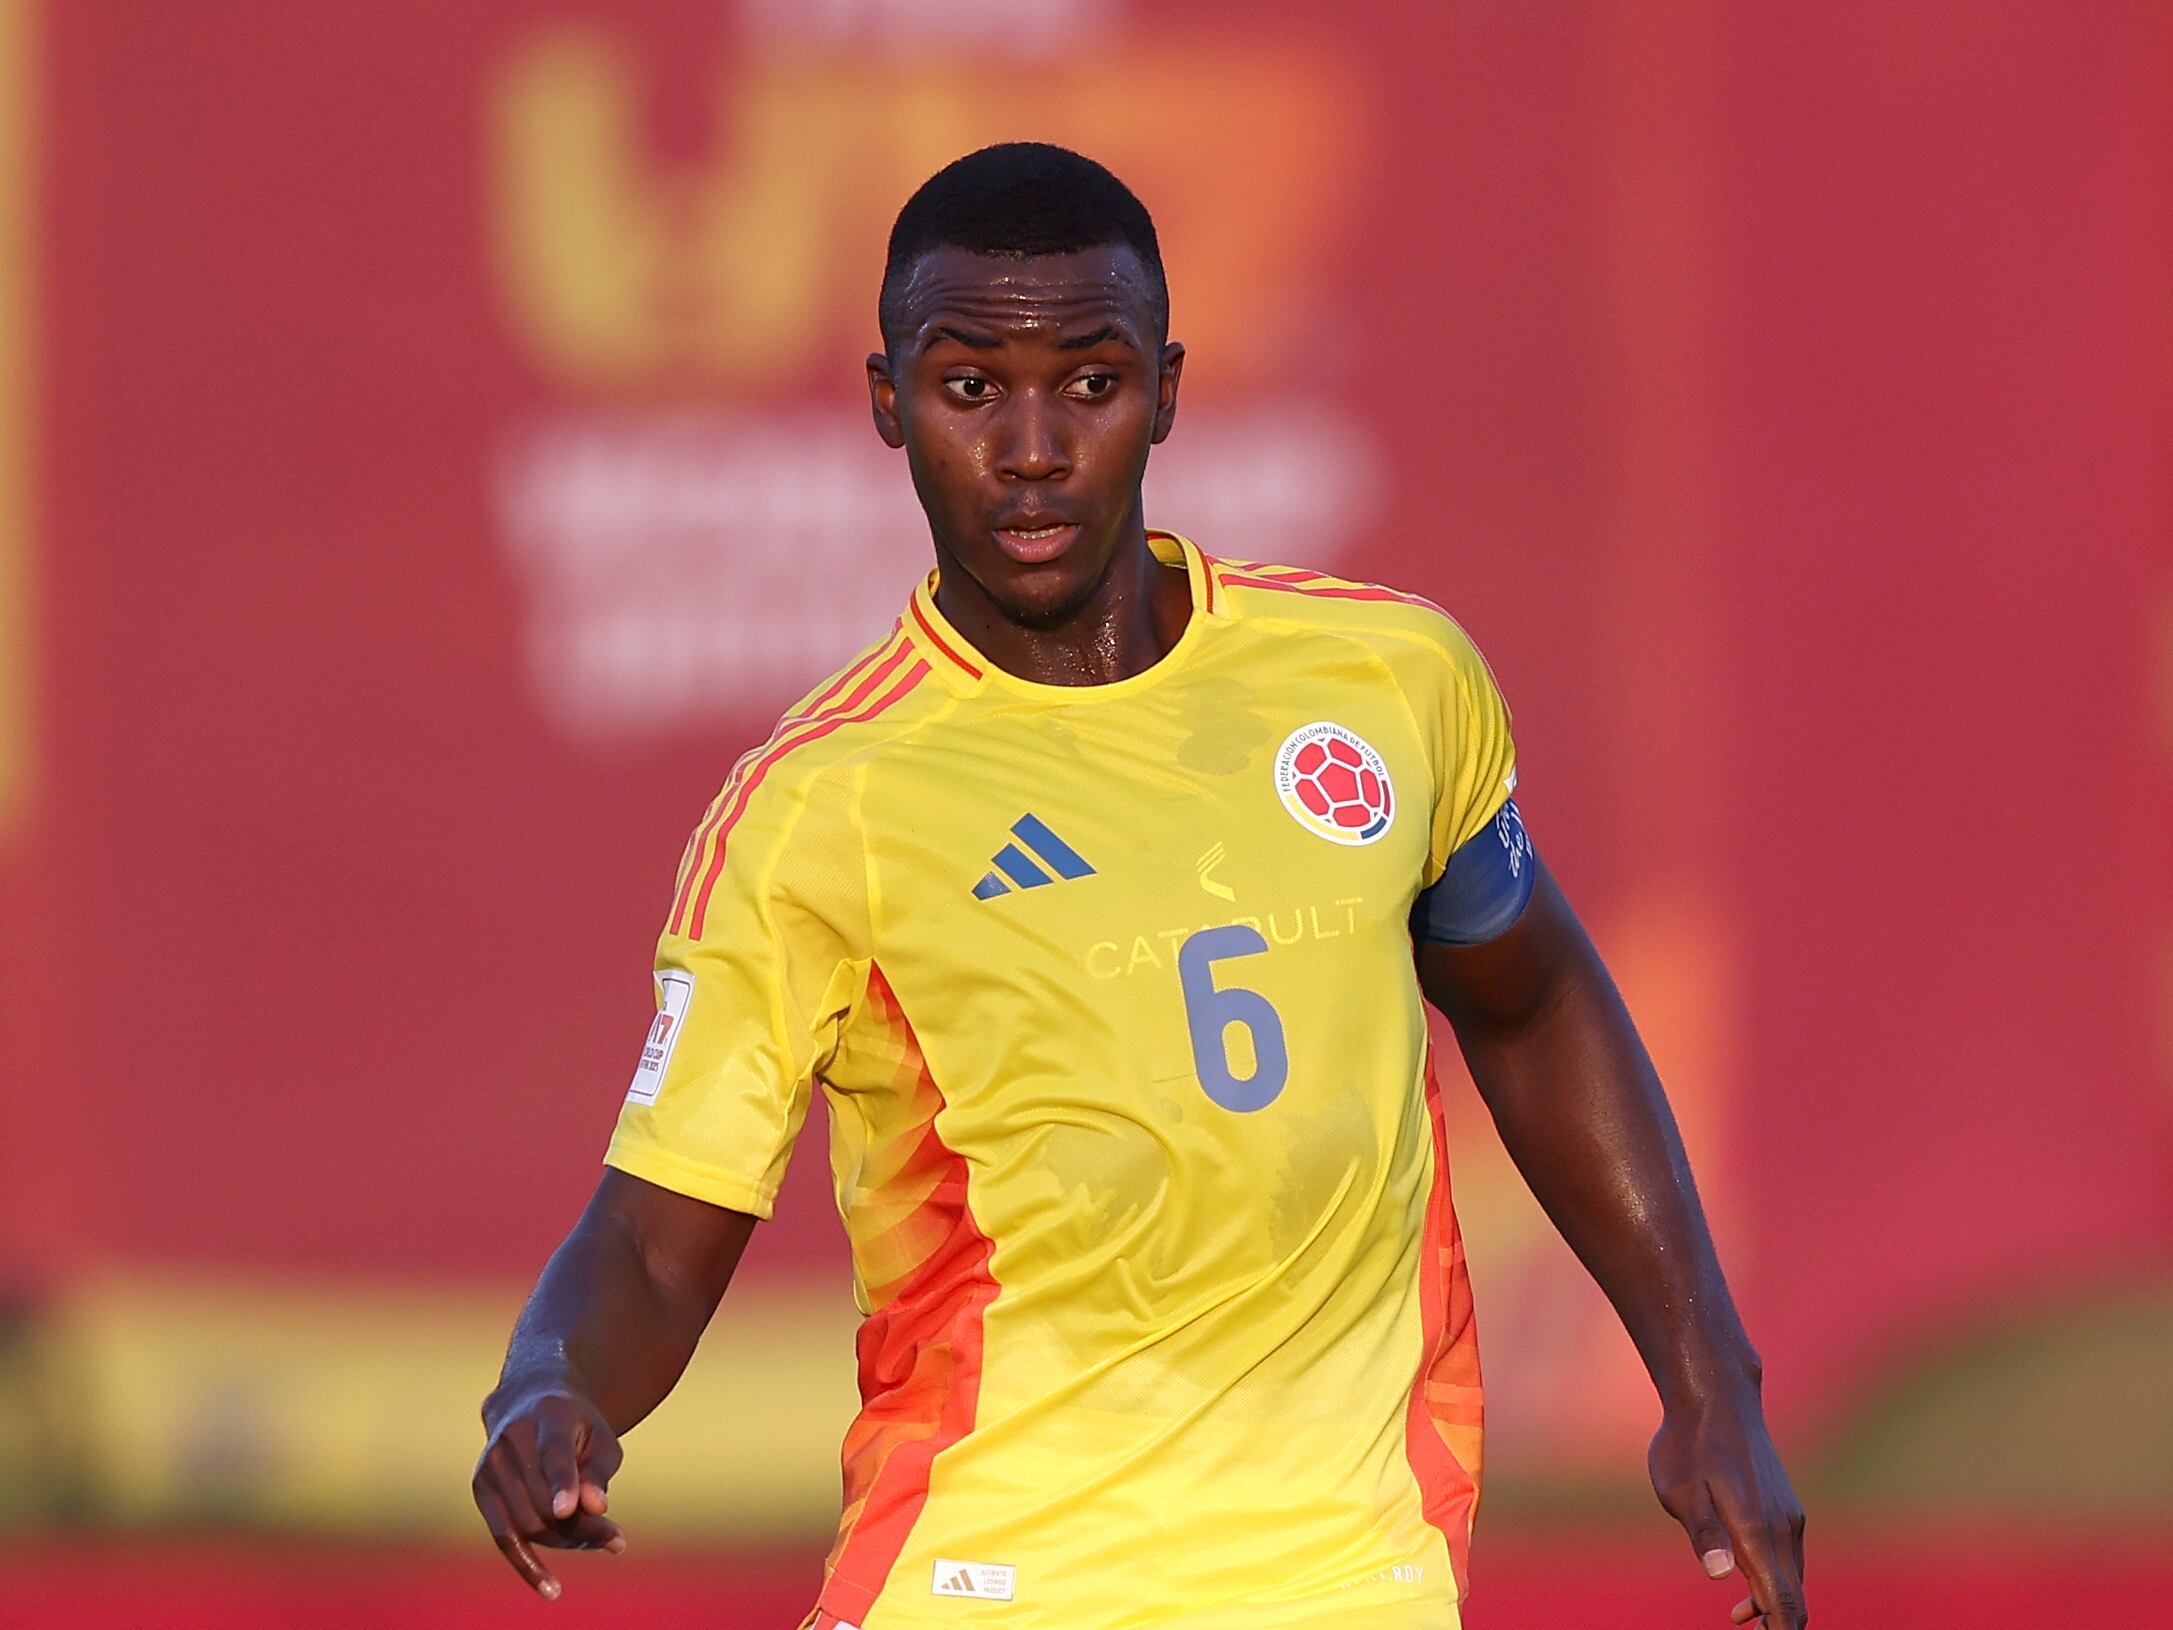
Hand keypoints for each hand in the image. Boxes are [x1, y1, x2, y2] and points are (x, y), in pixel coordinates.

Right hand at [473, 1385, 627, 1598]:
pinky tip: (551, 1589)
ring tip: (599, 1540)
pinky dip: (528, 1564)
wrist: (528, 1404)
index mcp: (549, 1416)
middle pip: (546, 1500)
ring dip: (567, 1541)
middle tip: (615, 1539)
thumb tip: (595, 1508)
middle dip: (583, 1526)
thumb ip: (599, 1471)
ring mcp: (491, 1463)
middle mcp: (512, 1438)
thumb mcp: (601, 1438)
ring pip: (530, 1523)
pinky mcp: (481, 1487)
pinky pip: (504, 1537)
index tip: (567, 1509)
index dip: (561, 1482)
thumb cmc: (577, 1427)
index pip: (555, 1454)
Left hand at [1648, 1379, 1806, 1627]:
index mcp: (1758, 1531)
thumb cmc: (1690, 1444)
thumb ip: (1703, 1533)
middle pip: (1794, 1597)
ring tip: (1740, 1615)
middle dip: (1779, 1624)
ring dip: (1774, 1600)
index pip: (1783, 1601)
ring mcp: (1788, 1514)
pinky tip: (1747, 1577)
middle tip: (1743, 1625)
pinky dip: (1775, 1576)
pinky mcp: (1784, 1504)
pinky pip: (1788, 1555)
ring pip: (1793, 1576)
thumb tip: (1720, 1576)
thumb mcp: (1681, 1490)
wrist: (1716, 1396)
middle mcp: (1783, 1528)